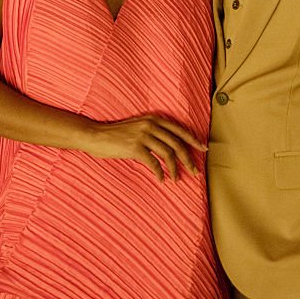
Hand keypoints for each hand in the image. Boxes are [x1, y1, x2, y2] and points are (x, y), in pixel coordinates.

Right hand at [83, 115, 206, 181]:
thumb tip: (172, 147)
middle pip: (177, 144)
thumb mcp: (138, 127)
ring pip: (168, 155)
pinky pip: (154, 163)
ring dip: (174, 169)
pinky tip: (161, 180)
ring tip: (176, 179)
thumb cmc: (117, 134)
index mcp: (154, 119)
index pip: (180, 130)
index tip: (203, 149)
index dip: (194, 140)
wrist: (96, 136)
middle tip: (195, 171)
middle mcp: (151, 125)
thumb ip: (154, 132)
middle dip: (189, 159)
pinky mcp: (135, 147)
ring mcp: (143, 135)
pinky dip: (159, 173)